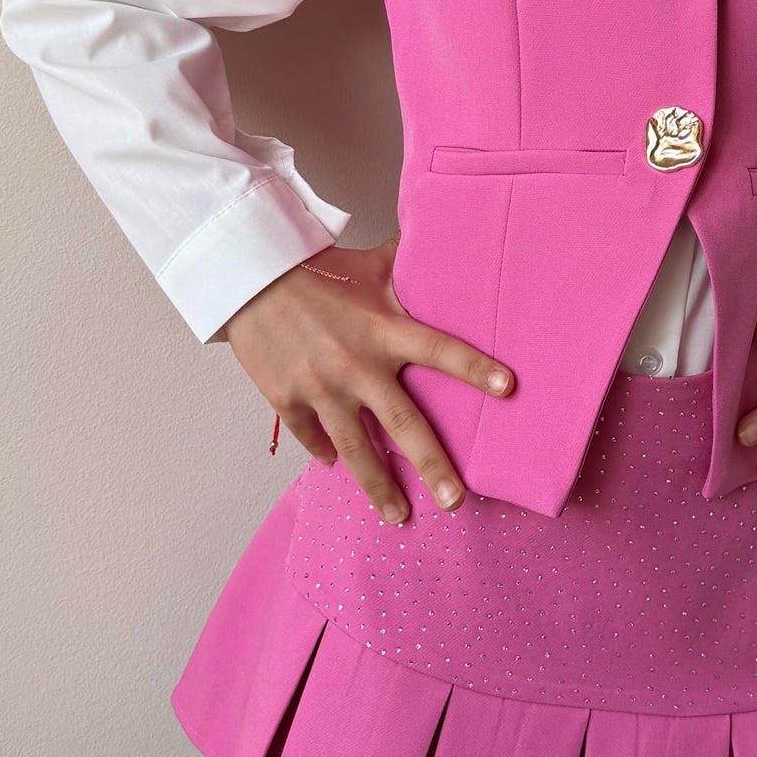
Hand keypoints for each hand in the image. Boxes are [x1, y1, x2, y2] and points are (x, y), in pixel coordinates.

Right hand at [218, 241, 511, 522]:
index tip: (509, 389)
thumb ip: (406, 265)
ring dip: (378, 485)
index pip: (440, 350)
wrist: (247, 276)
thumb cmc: (316, 269)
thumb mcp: (368, 265)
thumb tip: (442, 240)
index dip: (476, 368)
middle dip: (432, 464)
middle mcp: (356, 364)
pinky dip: (324, 452)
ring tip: (399, 515)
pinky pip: (312, 436)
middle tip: (456, 500)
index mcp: (383, 330)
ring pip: (355, 448)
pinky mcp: (286, 398)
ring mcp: (320, 387)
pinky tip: (338, 467)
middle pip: (402, 423)